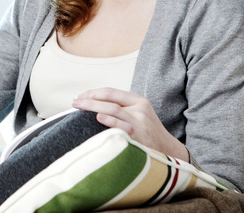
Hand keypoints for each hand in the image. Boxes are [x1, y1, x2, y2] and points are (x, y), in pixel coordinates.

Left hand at [72, 88, 188, 160]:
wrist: (169, 151)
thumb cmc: (148, 133)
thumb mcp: (139, 115)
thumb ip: (122, 108)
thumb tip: (92, 104)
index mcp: (139, 101)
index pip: (111, 92)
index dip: (93, 93)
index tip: (80, 96)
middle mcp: (140, 109)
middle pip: (110, 100)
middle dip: (89, 99)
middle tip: (74, 102)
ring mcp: (140, 123)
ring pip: (113, 109)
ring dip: (93, 107)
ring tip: (79, 108)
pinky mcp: (139, 137)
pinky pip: (122, 126)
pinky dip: (110, 121)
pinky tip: (98, 118)